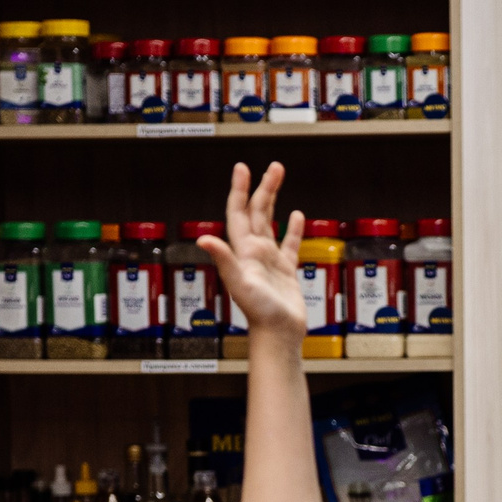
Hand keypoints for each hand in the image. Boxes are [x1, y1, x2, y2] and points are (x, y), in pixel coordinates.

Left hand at [198, 160, 305, 340]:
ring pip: (271, 222)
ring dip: (275, 200)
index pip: (239, 213)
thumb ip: (224, 259)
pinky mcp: (285, 271)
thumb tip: (204, 239)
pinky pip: (289, 244)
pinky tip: (296, 215)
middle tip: (274, 167)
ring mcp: (269, 260)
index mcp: (243, 250)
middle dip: (264, 187)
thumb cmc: (259, 312)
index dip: (240, 190)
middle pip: (257, 211)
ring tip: (280, 179)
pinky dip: (292, 228)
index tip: (243, 168)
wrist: (278, 334)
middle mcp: (254, 251)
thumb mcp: (239, 283)